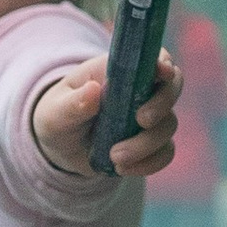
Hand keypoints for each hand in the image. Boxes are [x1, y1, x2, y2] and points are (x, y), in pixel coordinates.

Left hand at [32, 46, 180, 180]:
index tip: (163, 73)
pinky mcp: (151, 145)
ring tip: (115, 157)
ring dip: (146, 144)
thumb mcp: (55, 110)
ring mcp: (149, 118)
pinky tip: (122, 168)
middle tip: (141, 121)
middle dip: (161, 105)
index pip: (153, 58)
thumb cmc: (57, 116)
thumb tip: (93, 90)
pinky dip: (149, 163)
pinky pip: (164, 153)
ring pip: (168, 125)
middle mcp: (140, 90)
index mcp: (120, 71)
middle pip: (171, 88)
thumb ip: (73, 102)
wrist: (60, 147)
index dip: (163, 63)